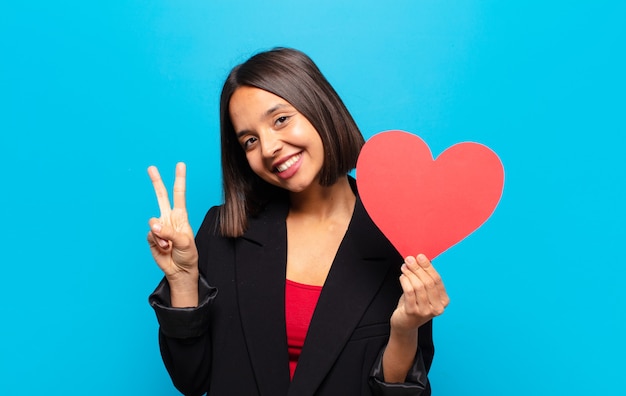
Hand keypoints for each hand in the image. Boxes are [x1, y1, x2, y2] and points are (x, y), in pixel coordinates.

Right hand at [147, 163, 198, 283]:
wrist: (180, 270)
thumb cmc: (188, 254)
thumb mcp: (184, 242)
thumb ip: (169, 231)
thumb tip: (152, 224)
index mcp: (180, 216)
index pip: (179, 194)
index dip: (179, 179)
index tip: (180, 165)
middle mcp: (169, 218)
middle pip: (161, 197)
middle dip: (156, 182)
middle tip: (151, 168)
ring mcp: (159, 228)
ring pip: (153, 223)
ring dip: (161, 235)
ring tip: (169, 245)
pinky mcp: (152, 237)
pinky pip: (150, 235)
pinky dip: (157, 243)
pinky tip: (164, 248)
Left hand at [390, 254, 448, 333]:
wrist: (405, 324)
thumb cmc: (414, 305)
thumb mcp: (424, 293)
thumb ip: (424, 279)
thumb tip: (419, 260)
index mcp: (443, 301)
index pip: (437, 280)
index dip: (428, 267)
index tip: (420, 257)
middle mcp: (437, 308)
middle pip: (428, 282)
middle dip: (418, 268)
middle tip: (409, 259)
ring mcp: (425, 311)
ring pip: (418, 286)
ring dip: (410, 273)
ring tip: (404, 267)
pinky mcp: (412, 312)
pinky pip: (409, 292)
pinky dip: (405, 281)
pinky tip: (402, 276)